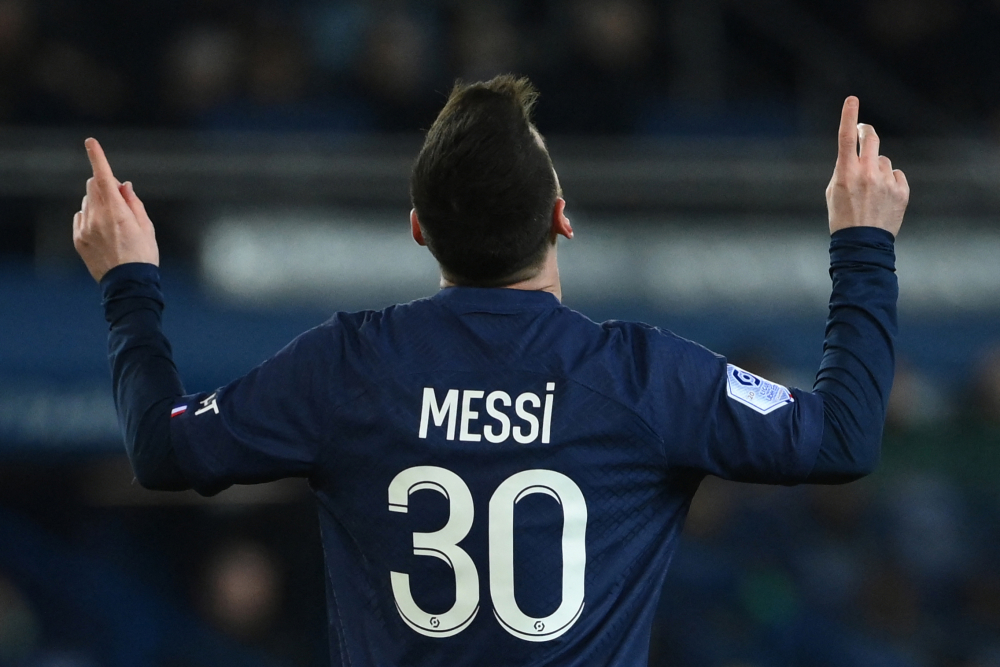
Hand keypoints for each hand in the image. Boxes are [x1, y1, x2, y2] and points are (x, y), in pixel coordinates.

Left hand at [73, 138, 158, 281]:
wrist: (128, 284)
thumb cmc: (143, 255)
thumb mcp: (147, 227)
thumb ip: (133, 202)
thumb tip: (124, 186)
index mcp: (117, 212)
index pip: (104, 177)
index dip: (97, 157)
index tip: (90, 142)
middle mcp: (97, 217)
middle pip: (94, 186)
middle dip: (106, 185)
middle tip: (121, 200)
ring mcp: (85, 228)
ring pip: (87, 202)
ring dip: (99, 203)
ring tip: (115, 224)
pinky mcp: (78, 239)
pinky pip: (81, 217)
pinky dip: (90, 217)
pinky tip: (104, 232)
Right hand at [825, 97, 908, 236]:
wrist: (862, 243)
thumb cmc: (842, 217)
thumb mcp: (833, 191)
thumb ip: (844, 169)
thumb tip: (857, 155)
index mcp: (846, 173)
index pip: (847, 137)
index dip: (849, 116)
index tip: (852, 99)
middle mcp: (867, 173)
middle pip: (872, 139)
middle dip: (867, 133)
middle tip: (865, 132)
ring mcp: (886, 181)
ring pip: (884, 160)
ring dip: (877, 168)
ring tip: (871, 190)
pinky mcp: (901, 190)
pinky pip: (897, 175)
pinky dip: (890, 181)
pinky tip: (883, 197)